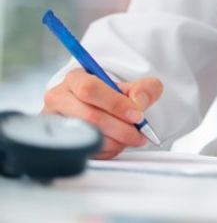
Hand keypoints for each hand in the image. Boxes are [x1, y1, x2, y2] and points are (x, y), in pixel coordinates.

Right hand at [42, 68, 163, 158]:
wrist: (101, 109)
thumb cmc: (114, 96)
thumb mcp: (135, 86)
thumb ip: (145, 89)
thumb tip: (138, 102)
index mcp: (75, 79)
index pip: (89, 89)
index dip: (116, 104)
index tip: (137, 115)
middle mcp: (59, 99)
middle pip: (89, 116)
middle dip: (121, 128)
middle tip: (139, 133)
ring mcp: (56, 122)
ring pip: (87, 135)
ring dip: (116, 141)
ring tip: (130, 138)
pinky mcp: (61, 142)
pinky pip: (85, 151)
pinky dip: (108, 151)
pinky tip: (117, 143)